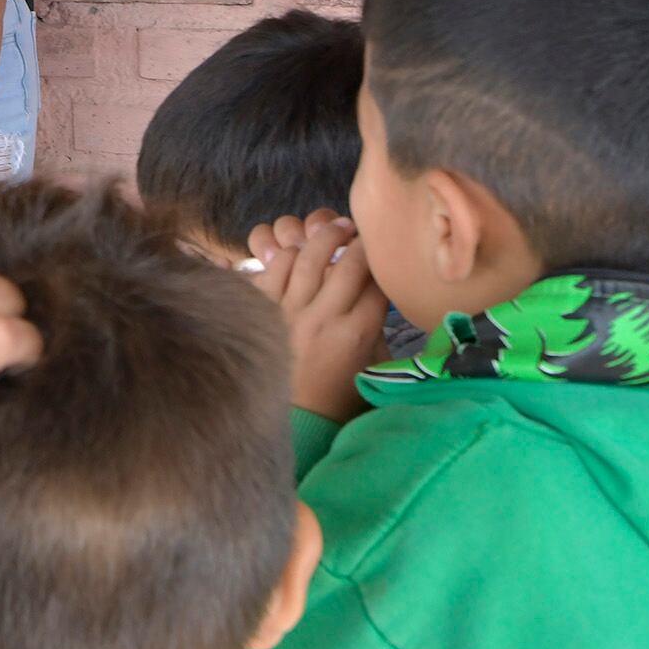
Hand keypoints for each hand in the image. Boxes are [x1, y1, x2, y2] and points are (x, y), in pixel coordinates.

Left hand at [246, 211, 389, 424]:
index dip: (383, 260)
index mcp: (356, 333)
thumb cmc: (343, 394)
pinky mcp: (263, 312)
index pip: (376, 282)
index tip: (386, 249)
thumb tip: (383, 290)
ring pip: (304, 258)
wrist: (299, 420)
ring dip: (322, 238)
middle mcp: (321, 318)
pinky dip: (285, 255)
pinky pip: (272, 269)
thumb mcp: (374, 364)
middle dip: (357, 241)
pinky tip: (297, 251)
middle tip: (360, 230)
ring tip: (334, 228)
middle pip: (345, 263)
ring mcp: (287, 313)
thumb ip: (378, 326)